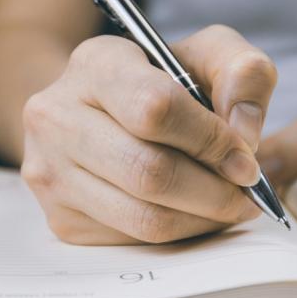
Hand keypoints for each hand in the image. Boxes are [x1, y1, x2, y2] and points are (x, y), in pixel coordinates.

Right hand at [21, 25, 277, 244]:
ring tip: (227, 204)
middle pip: (150, 172)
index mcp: (95, 63)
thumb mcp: (207, 56)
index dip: (211, 140)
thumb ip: (243, 74)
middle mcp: (56, 116)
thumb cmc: (161, 83)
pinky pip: (134, 241)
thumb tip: (244, 134)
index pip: (155, 109)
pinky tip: (192, 212)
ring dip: (202, 219)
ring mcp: (51, 172)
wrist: (97, 113)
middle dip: (214, 191)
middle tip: (245, 192)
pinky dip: (179, 234)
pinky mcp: (61, 219)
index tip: (245, 159)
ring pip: (144, 217)